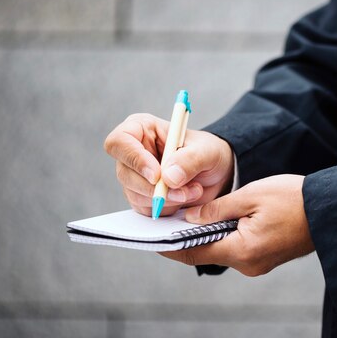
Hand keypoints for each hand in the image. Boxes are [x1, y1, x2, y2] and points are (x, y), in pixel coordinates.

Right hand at [104, 113, 233, 216]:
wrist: (217, 172)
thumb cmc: (209, 152)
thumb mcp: (207, 150)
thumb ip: (190, 159)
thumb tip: (168, 177)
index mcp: (142, 128)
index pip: (119, 141)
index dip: (135, 159)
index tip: (157, 175)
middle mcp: (134, 152)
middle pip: (125, 174)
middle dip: (156, 188)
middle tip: (185, 191)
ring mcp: (136, 176)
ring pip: (135, 194)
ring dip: (166, 199)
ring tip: (194, 190)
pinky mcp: (142, 196)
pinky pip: (145, 208)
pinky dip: (166, 208)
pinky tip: (184, 198)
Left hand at [161, 174, 314, 275]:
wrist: (329, 209)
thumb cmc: (293, 199)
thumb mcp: (250, 195)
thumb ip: (217, 208)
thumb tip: (190, 219)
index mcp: (243, 251)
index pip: (194, 253)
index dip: (169, 245)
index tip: (149, 237)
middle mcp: (248, 264)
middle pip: (206, 252)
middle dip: (186, 236)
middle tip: (168, 217)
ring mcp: (258, 264)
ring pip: (221, 249)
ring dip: (206, 234)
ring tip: (191, 213)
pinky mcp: (265, 258)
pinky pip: (236, 248)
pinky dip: (223, 235)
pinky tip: (218, 218)